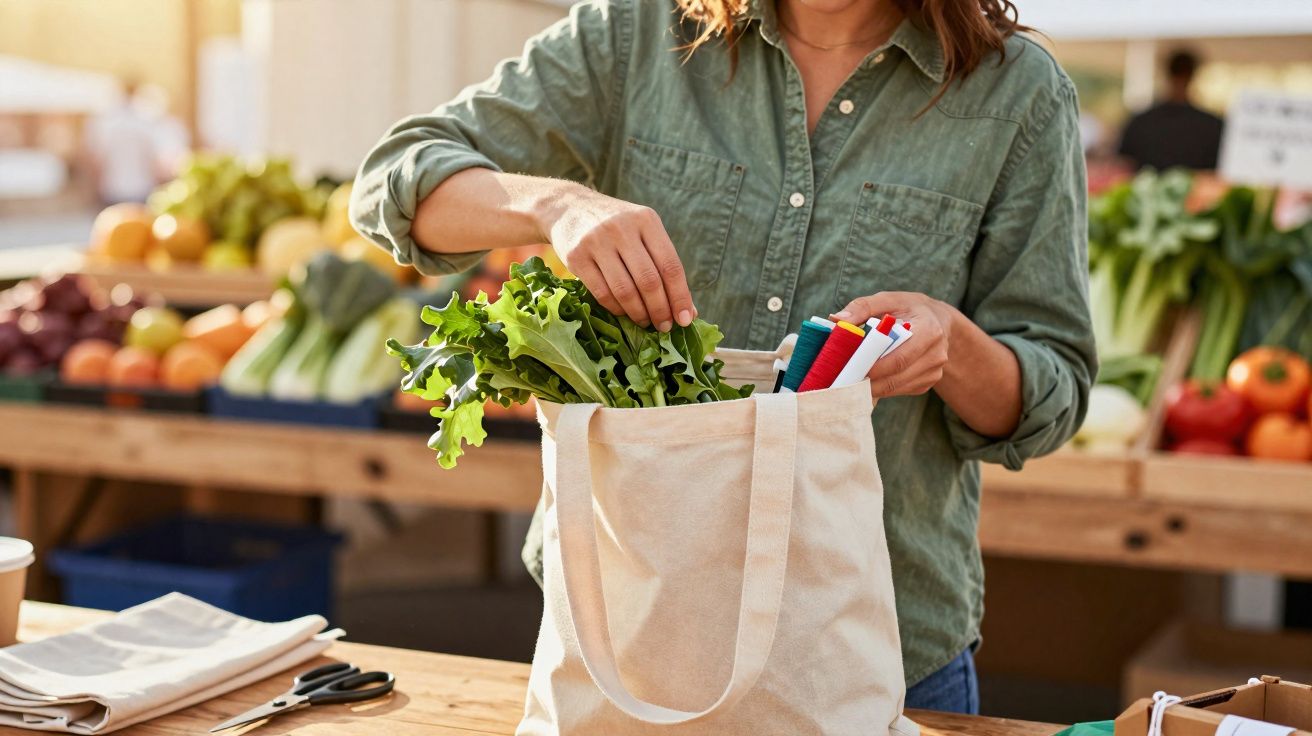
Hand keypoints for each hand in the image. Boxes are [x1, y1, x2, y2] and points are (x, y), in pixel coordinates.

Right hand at [542, 185, 694, 330]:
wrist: (569, 207)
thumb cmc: (616, 226)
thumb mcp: (643, 233)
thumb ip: (664, 266)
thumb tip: (689, 311)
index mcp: (646, 220)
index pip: (670, 265)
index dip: (680, 296)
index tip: (685, 320)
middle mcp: (622, 228)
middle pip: (649, 281)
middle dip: (660, 310)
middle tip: (664, 326)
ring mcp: (597, 241)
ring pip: (625, 290)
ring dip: (638, 313)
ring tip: (645, 321)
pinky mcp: (576, 256)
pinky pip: (602, 293)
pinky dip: (617, 309)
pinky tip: (624, 312)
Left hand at [831, 292, 957, 398]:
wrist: (939, 321)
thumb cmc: (909, 309)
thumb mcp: (889, 300)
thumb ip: (863, 307)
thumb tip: (837, 319)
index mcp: (929, 331)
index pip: (900, 357)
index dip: (875, 367)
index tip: (852, 370)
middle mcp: (936, 354)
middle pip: (897, 377)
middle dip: (869, 382)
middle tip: (844, 383)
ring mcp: (934, 371)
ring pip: (898, 387)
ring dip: (873, 389)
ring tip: (850, 384)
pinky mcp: (928, 382)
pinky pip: (901, 390)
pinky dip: (883, 389)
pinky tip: (867, 383)